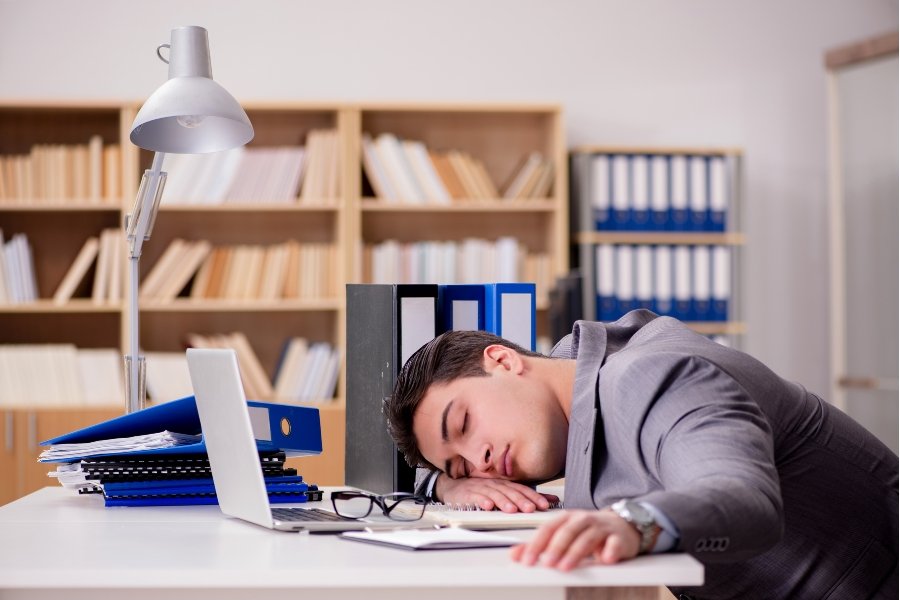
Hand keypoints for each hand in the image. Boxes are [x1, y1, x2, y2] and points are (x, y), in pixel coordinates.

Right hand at [434, 474, 558, 512]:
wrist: (453, 487)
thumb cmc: (480, 490)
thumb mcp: (504, 491)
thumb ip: (527, 495)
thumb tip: (552, 499)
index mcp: (505, 484)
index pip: (522, 489)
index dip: (533, 496)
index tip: (544, 505)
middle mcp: (495, 485)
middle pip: (510, 492)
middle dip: (521, 501)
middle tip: (530, 509)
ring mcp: (481, 488)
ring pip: (494, 495)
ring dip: (503, 502)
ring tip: (511, 509)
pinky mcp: (467, 494)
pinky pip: (475, 497)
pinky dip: (481, 501)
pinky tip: (487, 506)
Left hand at [510, 509, 640, 570]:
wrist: (621, 525)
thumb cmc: (587, 531)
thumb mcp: (562, 534)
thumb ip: (539, 544)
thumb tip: (515, 554)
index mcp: (566, 518)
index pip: (548, 529)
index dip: (536, 544)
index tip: (527, 560)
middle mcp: (582, 520)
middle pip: (567, 532)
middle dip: (555, 548)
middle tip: (547, 563)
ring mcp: (601, 527)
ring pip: (587, 537)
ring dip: (576, 552)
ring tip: (566, 566)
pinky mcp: (618, 537)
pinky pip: (614, 542)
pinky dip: (610, 550)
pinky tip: (605, 559)